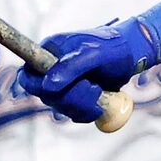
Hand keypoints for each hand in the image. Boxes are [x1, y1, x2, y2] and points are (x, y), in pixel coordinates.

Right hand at [20, 19, 157, 123]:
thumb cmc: (114, 47)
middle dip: (70, 98)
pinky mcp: (75, 96)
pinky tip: (99, 104)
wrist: (133, 54)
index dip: (37, 86)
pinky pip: (72, 113)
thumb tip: (48, 85)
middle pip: (45, 96)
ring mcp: (63, 84)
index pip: (27, 75)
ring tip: (99, 92)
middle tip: (93, 88)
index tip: (56, 90)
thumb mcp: (94, 53)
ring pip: (59, 107)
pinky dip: (86, 113)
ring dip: (81, 106)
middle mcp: (51, 69)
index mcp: (49, 52)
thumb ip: (71, 67)